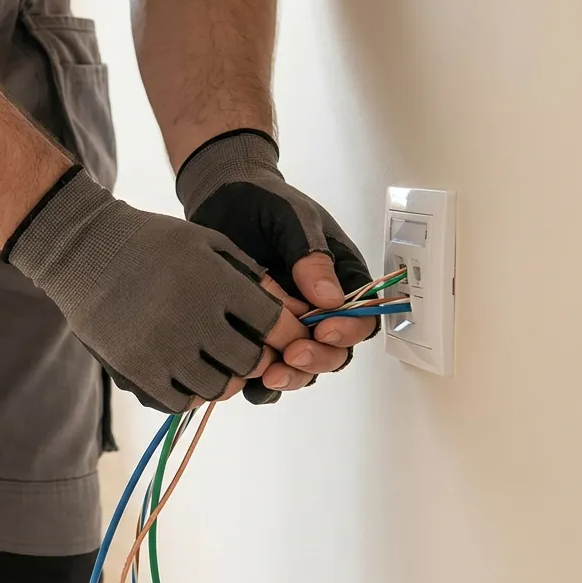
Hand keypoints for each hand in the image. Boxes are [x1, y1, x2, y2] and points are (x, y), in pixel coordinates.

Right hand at [5, 167, 307, 412]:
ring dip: (224, 377)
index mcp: (213, 281)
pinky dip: (191, 391)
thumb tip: (295, 316)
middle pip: (249, 362)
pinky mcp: (135, 370)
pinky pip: (180, 401)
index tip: (285, 336)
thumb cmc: (154, 243)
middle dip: (256, 356)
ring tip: (213, 358)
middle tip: (246, 348)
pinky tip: (186, 369)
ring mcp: (160, 348)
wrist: (84, 251)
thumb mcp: (209, 244)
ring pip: (218, 388)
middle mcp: (189, 318)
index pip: (273, 324)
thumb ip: (252, 278)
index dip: (288, 334)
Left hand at [175, 130, 377, 401]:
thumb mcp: (292, 218)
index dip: (348, 331)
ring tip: (268, 373)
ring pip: (303, 367)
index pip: (361, 318)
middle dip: (317, 358)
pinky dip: (259, 382)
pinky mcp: (256, 335)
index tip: (324, 329)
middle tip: (292, 355)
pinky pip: (265, 371)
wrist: (220, 199)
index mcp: (341, 280)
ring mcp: (287, 325)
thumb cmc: (264, 201)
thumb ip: (311, 256)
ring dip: (292, 376)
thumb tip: (332, 300)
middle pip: (334, 352)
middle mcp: (319, 310)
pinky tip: (245, 378)